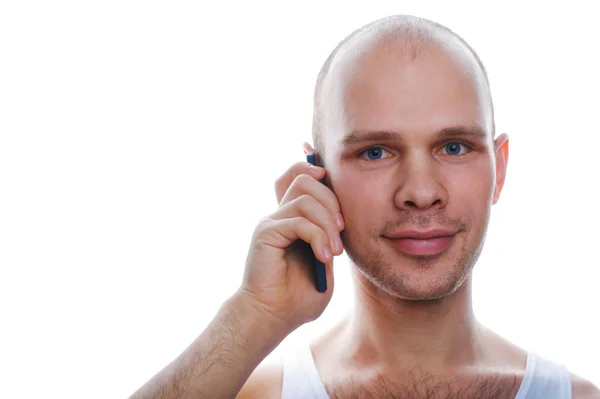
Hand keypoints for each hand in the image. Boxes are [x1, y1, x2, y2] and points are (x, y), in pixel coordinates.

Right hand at [237, 151, 344, 333]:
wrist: (273, 317)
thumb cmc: (298, 297)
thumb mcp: (324, 260)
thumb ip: (329, 235)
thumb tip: (340, 215)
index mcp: (292, 217)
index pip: (299, 175)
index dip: (312, 162)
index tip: (322, 157)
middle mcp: (279, 214)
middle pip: (306, 177)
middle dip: (333, 200)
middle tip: (341, 232)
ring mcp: (271, 221)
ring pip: (306, 195)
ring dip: (328, 223)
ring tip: (332, 252)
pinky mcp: (265, 232)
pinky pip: (299, 220)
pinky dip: (318, 237)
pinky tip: (323, 257)